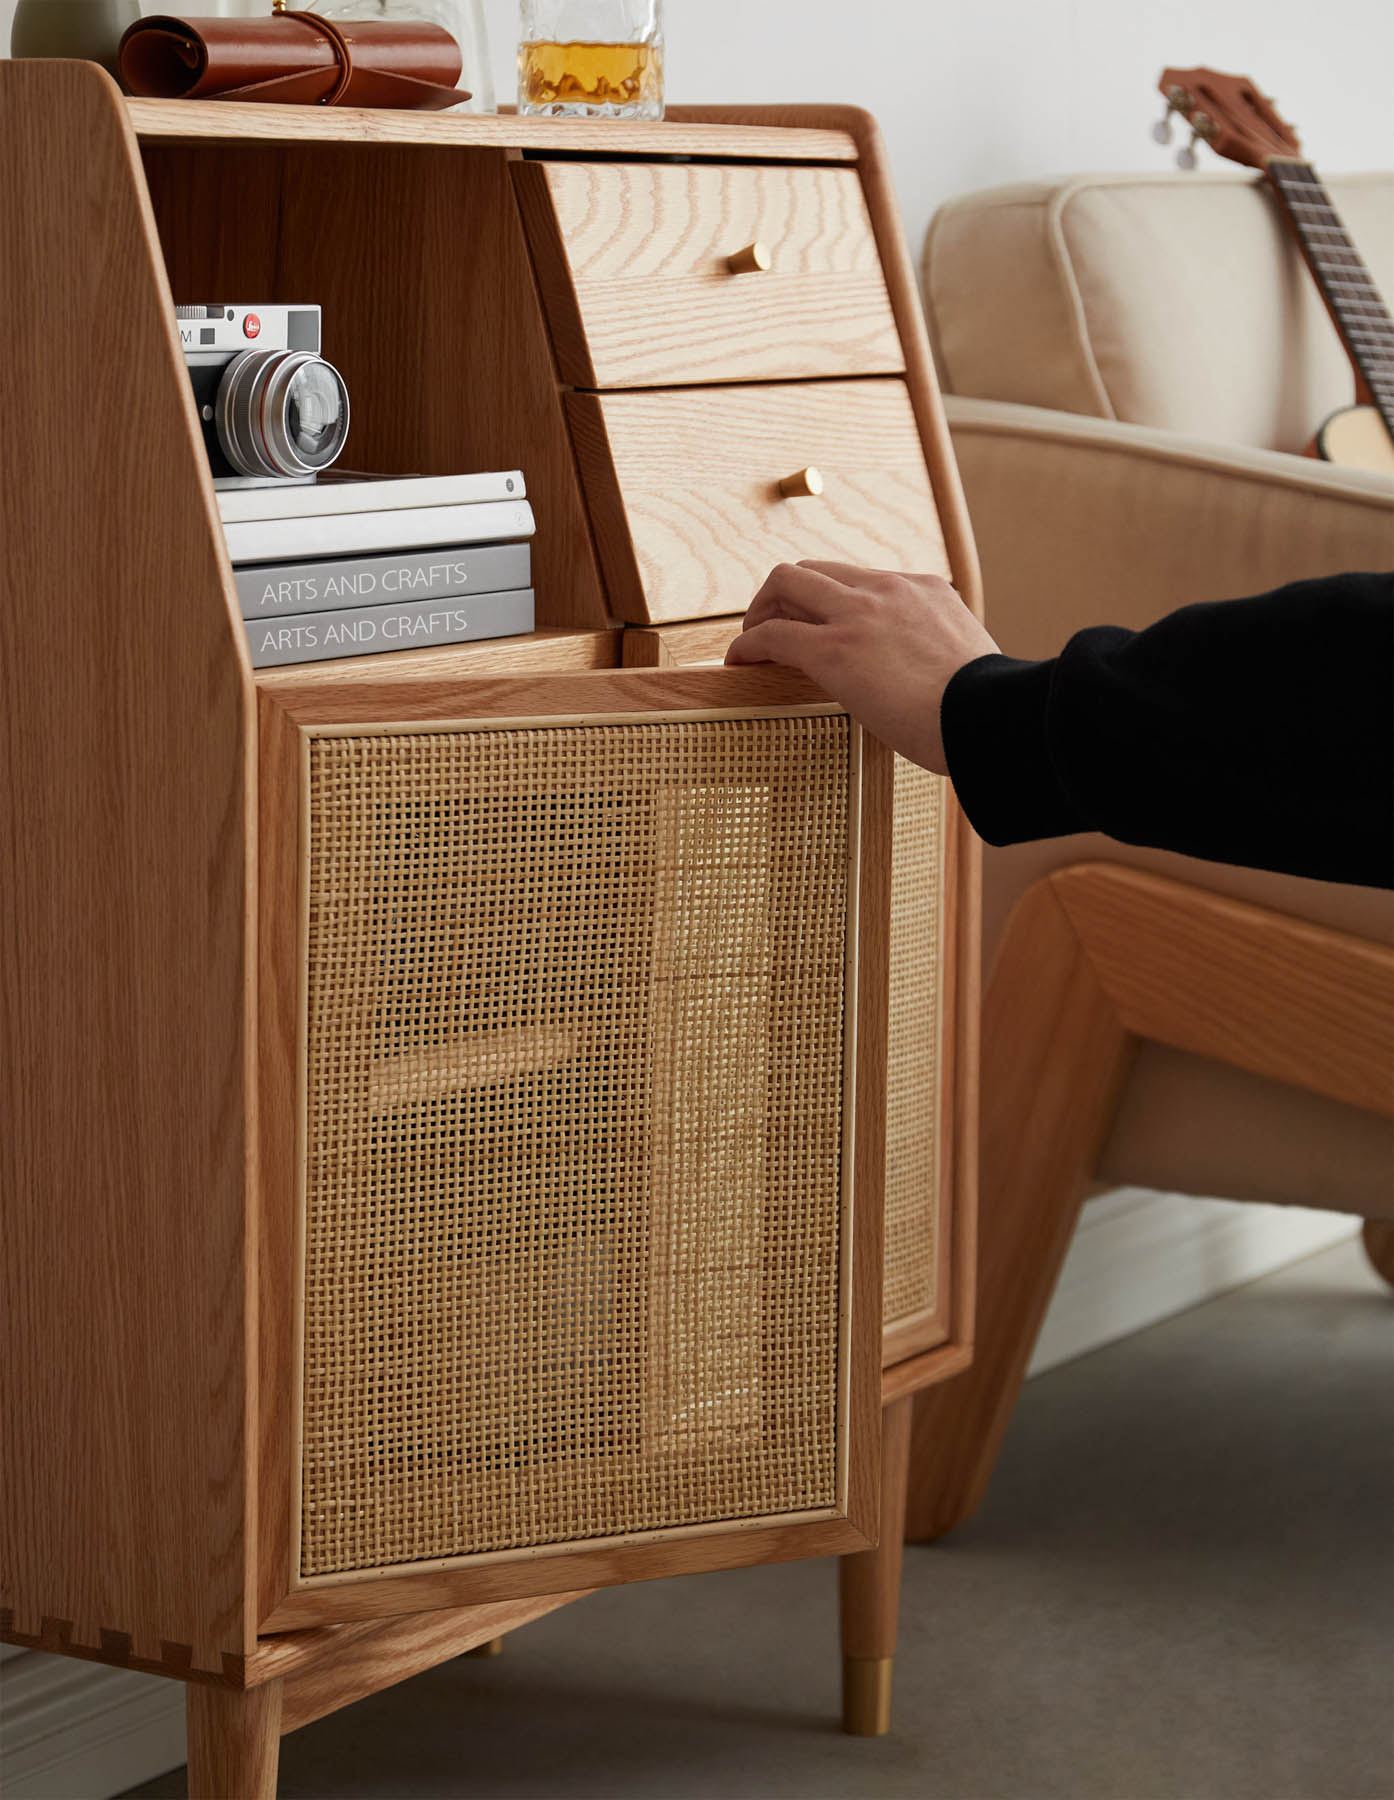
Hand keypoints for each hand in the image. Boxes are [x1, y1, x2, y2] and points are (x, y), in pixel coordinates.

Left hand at [725, 561, 999, 773]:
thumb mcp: (969, 661)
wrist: (991, 718)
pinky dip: (748, 644)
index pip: (860, 578)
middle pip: (816, 568)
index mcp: (924, 590)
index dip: (829, 600)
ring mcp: (859, 614)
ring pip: (786, 581)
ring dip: (761, 610)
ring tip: (751, 641)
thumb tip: (938, 684)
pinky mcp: (835, 649)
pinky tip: (738, 663)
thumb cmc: (986, 709)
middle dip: (785, 594)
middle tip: (773, 627)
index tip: (820, 626)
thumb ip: (942, 655)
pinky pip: (774, 634)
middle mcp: (888, 589)